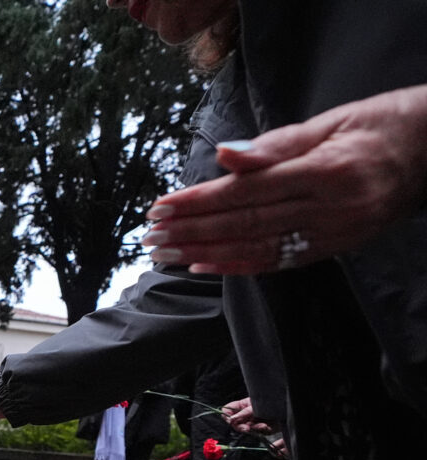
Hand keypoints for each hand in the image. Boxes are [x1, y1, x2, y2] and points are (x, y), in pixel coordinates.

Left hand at [141, 85, 426, 274]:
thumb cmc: (380, 125)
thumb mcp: (330, 122)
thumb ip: (274, 145)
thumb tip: (225, 156)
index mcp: (326, 171)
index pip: (246, 192)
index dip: (199, 202)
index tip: (161, 207)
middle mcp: (330, 209)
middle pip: (245, 224)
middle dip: (191, 232)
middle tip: (150, 236)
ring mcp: (333, 234)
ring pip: (256, 248)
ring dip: (203, 253)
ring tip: (164, 254)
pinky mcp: (333, 249)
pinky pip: (277, 262)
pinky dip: (236, 265)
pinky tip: (203, 265)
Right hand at [221, 397, 274, 434]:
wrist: (285, 411)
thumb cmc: (270, 403)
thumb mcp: (254, 406)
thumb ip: (243, 413)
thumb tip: (231, 419)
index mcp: (241, 406)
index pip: (227, 410)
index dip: (226, 415)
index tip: (230, 420)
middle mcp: (244, 415)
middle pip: (234, 423)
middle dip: (240, 426)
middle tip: (246, 428)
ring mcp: (250, 422)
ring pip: (244, 429)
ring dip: (253, 428)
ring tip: (262, 425)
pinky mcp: (258, 429)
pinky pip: (254, 433)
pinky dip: (260, 430)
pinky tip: (266, 426)